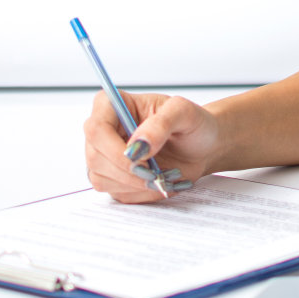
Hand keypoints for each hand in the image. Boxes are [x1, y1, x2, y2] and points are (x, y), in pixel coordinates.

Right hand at [83, 91, 220, 203]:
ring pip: (102, 179)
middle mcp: (105, 130)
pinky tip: (158, 181)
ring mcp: (106, 156)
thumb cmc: (193, 123)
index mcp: (113, 105)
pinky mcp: (114, 178)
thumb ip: (161, 124)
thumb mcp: (183, 113)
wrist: (203, 146)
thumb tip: (137, 145)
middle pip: (95, 158)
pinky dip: (140, 192)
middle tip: (157, 172)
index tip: (143, 158)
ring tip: (162, 174)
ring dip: (136, 183)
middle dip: (128, 171)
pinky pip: (116, 192)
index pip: (96, 129)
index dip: (114, 149)